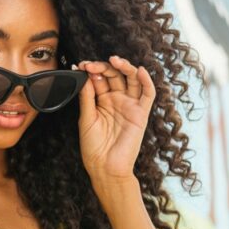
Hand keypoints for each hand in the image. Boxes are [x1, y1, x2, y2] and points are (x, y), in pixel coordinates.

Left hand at [73, 55, 155, 183]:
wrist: (105, 167)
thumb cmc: (93, 148)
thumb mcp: (86, 119)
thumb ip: (87, 97)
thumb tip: (84, 76)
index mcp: (102, 101)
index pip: (99, 79)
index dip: (91, 70)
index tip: (81, 66)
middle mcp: (117, 100)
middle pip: (114, 75)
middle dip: (103, 67)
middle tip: (92, 65)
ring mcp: (130, 105)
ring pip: (132, 79)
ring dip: (125, 67)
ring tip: (114, 61)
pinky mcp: (141, 114)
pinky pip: (147, 94)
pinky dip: (146, 81)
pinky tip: (139, 71)